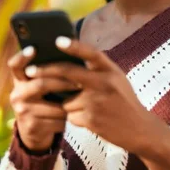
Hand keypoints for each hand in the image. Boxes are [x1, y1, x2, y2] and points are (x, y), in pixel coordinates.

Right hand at [7, 46, 79, 150]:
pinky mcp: (32, 126)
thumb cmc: (43, 99)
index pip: (15, 65)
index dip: (22, 57)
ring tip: (83, 98)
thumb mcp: (39, 86)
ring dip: (71, 103)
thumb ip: (46, 72)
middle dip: (63, 82)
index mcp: (19, 80)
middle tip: (80, 81)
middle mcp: (17, 94)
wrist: (33, 130)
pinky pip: (57, 120)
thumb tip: (68, 50)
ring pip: (53, 105)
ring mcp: (23, 111)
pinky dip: (69, 117)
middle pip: (41, 84)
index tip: (33, 48)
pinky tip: (77, 114)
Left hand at [24, 37, 153, 153]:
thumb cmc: (124, 100)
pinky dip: (75, 117)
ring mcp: (97, 102)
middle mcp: (104, 83)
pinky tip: (90, 119)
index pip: (90, 53)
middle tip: (30, 71)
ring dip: (68, 104)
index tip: (57, 40)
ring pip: (66, 99)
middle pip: (67, 73)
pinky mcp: (91, 119)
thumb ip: (97, 69)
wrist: (139, 128)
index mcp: (111, 70)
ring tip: (87, 108)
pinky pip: (70, 115)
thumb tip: (70, 58)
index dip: (74, 46)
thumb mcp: (117, 78)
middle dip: (45, 71)